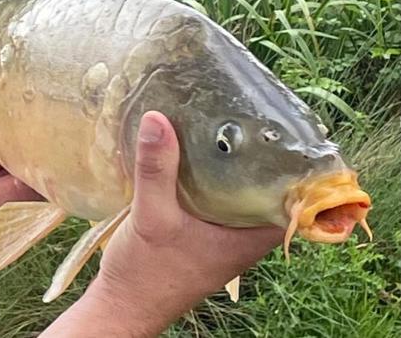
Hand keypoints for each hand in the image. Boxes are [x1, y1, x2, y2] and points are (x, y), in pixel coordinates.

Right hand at [87, 112, 282, 335]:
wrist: (123, 306)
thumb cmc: (146, 273)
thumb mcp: (151, 216)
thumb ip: (157, 169)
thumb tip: (158, 118)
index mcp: (248, 238)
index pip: (291, 198)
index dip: (294, 165)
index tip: (288, 129)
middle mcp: (243, 237)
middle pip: (267, 189)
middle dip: (261, 154)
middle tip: (253, 112)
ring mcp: (224, 236)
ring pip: (241, 192)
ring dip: (234, 163)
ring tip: (227, 121)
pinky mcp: (204, 233)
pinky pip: (218, 197)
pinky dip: (212, 176)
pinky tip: (195, 151)